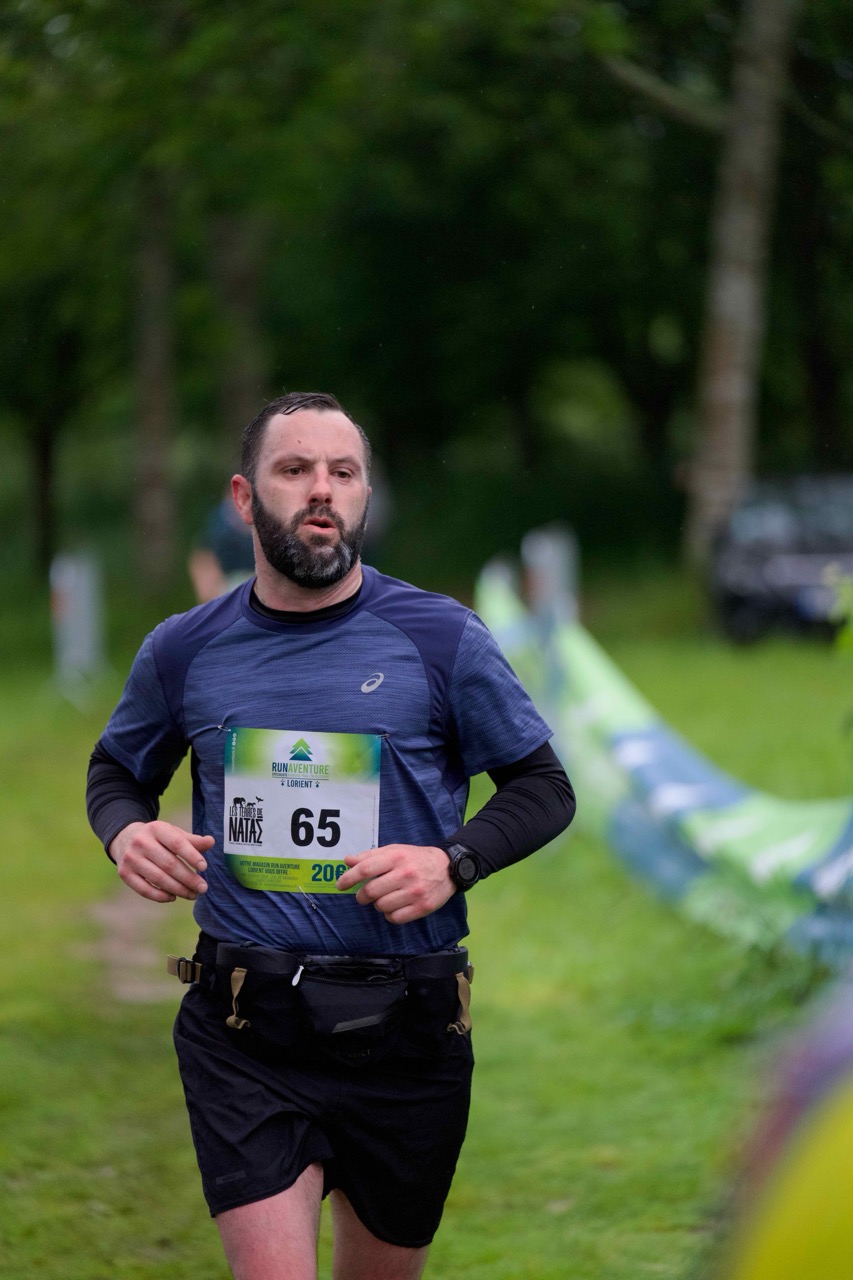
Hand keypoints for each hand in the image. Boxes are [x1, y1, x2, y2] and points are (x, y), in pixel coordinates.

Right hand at [109, 821, 213, 903]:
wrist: (126, 839)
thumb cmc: (158, 838)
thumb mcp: (174, 833)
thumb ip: (192, 840)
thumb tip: (211, 842)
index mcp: (156, 828)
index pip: (176, 843)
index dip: (191, 855)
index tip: (204, 867)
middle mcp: (141, 842)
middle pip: (169, 864)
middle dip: (189, 878)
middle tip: (203, 888)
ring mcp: (131, 859)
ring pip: (158, 879)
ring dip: (178, 889)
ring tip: (193, 895)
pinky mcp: (124, 873)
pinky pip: (144, 889)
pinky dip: (160, 896)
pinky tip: (173, 897)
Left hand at [337, 844, 454, 924]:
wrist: (448, 868)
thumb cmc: (415, 858)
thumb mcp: (394, 850)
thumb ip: (370, 856)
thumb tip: (347, 861)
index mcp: (396, 857)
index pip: (365, 869)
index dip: (349, 878)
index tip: (340, 885)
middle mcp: (405, 874)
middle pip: (370, 891)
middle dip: (362, 896)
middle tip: (363, 895)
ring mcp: (415, 892)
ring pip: (381, 906)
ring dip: (378, 904)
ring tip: (386, 897)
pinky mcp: (422, 907)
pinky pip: (395, 918)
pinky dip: (390, 914)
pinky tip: (395, 906)